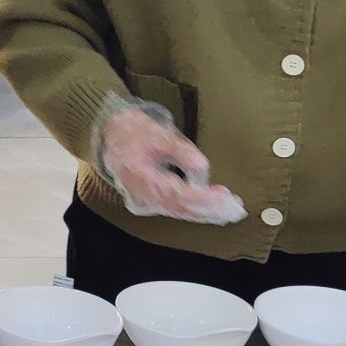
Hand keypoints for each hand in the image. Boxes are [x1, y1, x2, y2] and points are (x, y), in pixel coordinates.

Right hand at [94, 95, 244, 224]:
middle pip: (181, 208)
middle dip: (209, 210)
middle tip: (234, 208)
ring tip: (229, 209)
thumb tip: (202, 167)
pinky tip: (212, 210)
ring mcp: (147, 198)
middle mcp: (144, 193)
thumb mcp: (157, 133)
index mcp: (142, 177)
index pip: (177, 194)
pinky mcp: (153, 198)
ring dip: (206, 213)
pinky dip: (196, 211)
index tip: (223, 195)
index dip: (202, 198)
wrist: (112, 134)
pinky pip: (176, 209)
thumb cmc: (133, 132)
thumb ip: (180, 150)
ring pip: (180, 212)